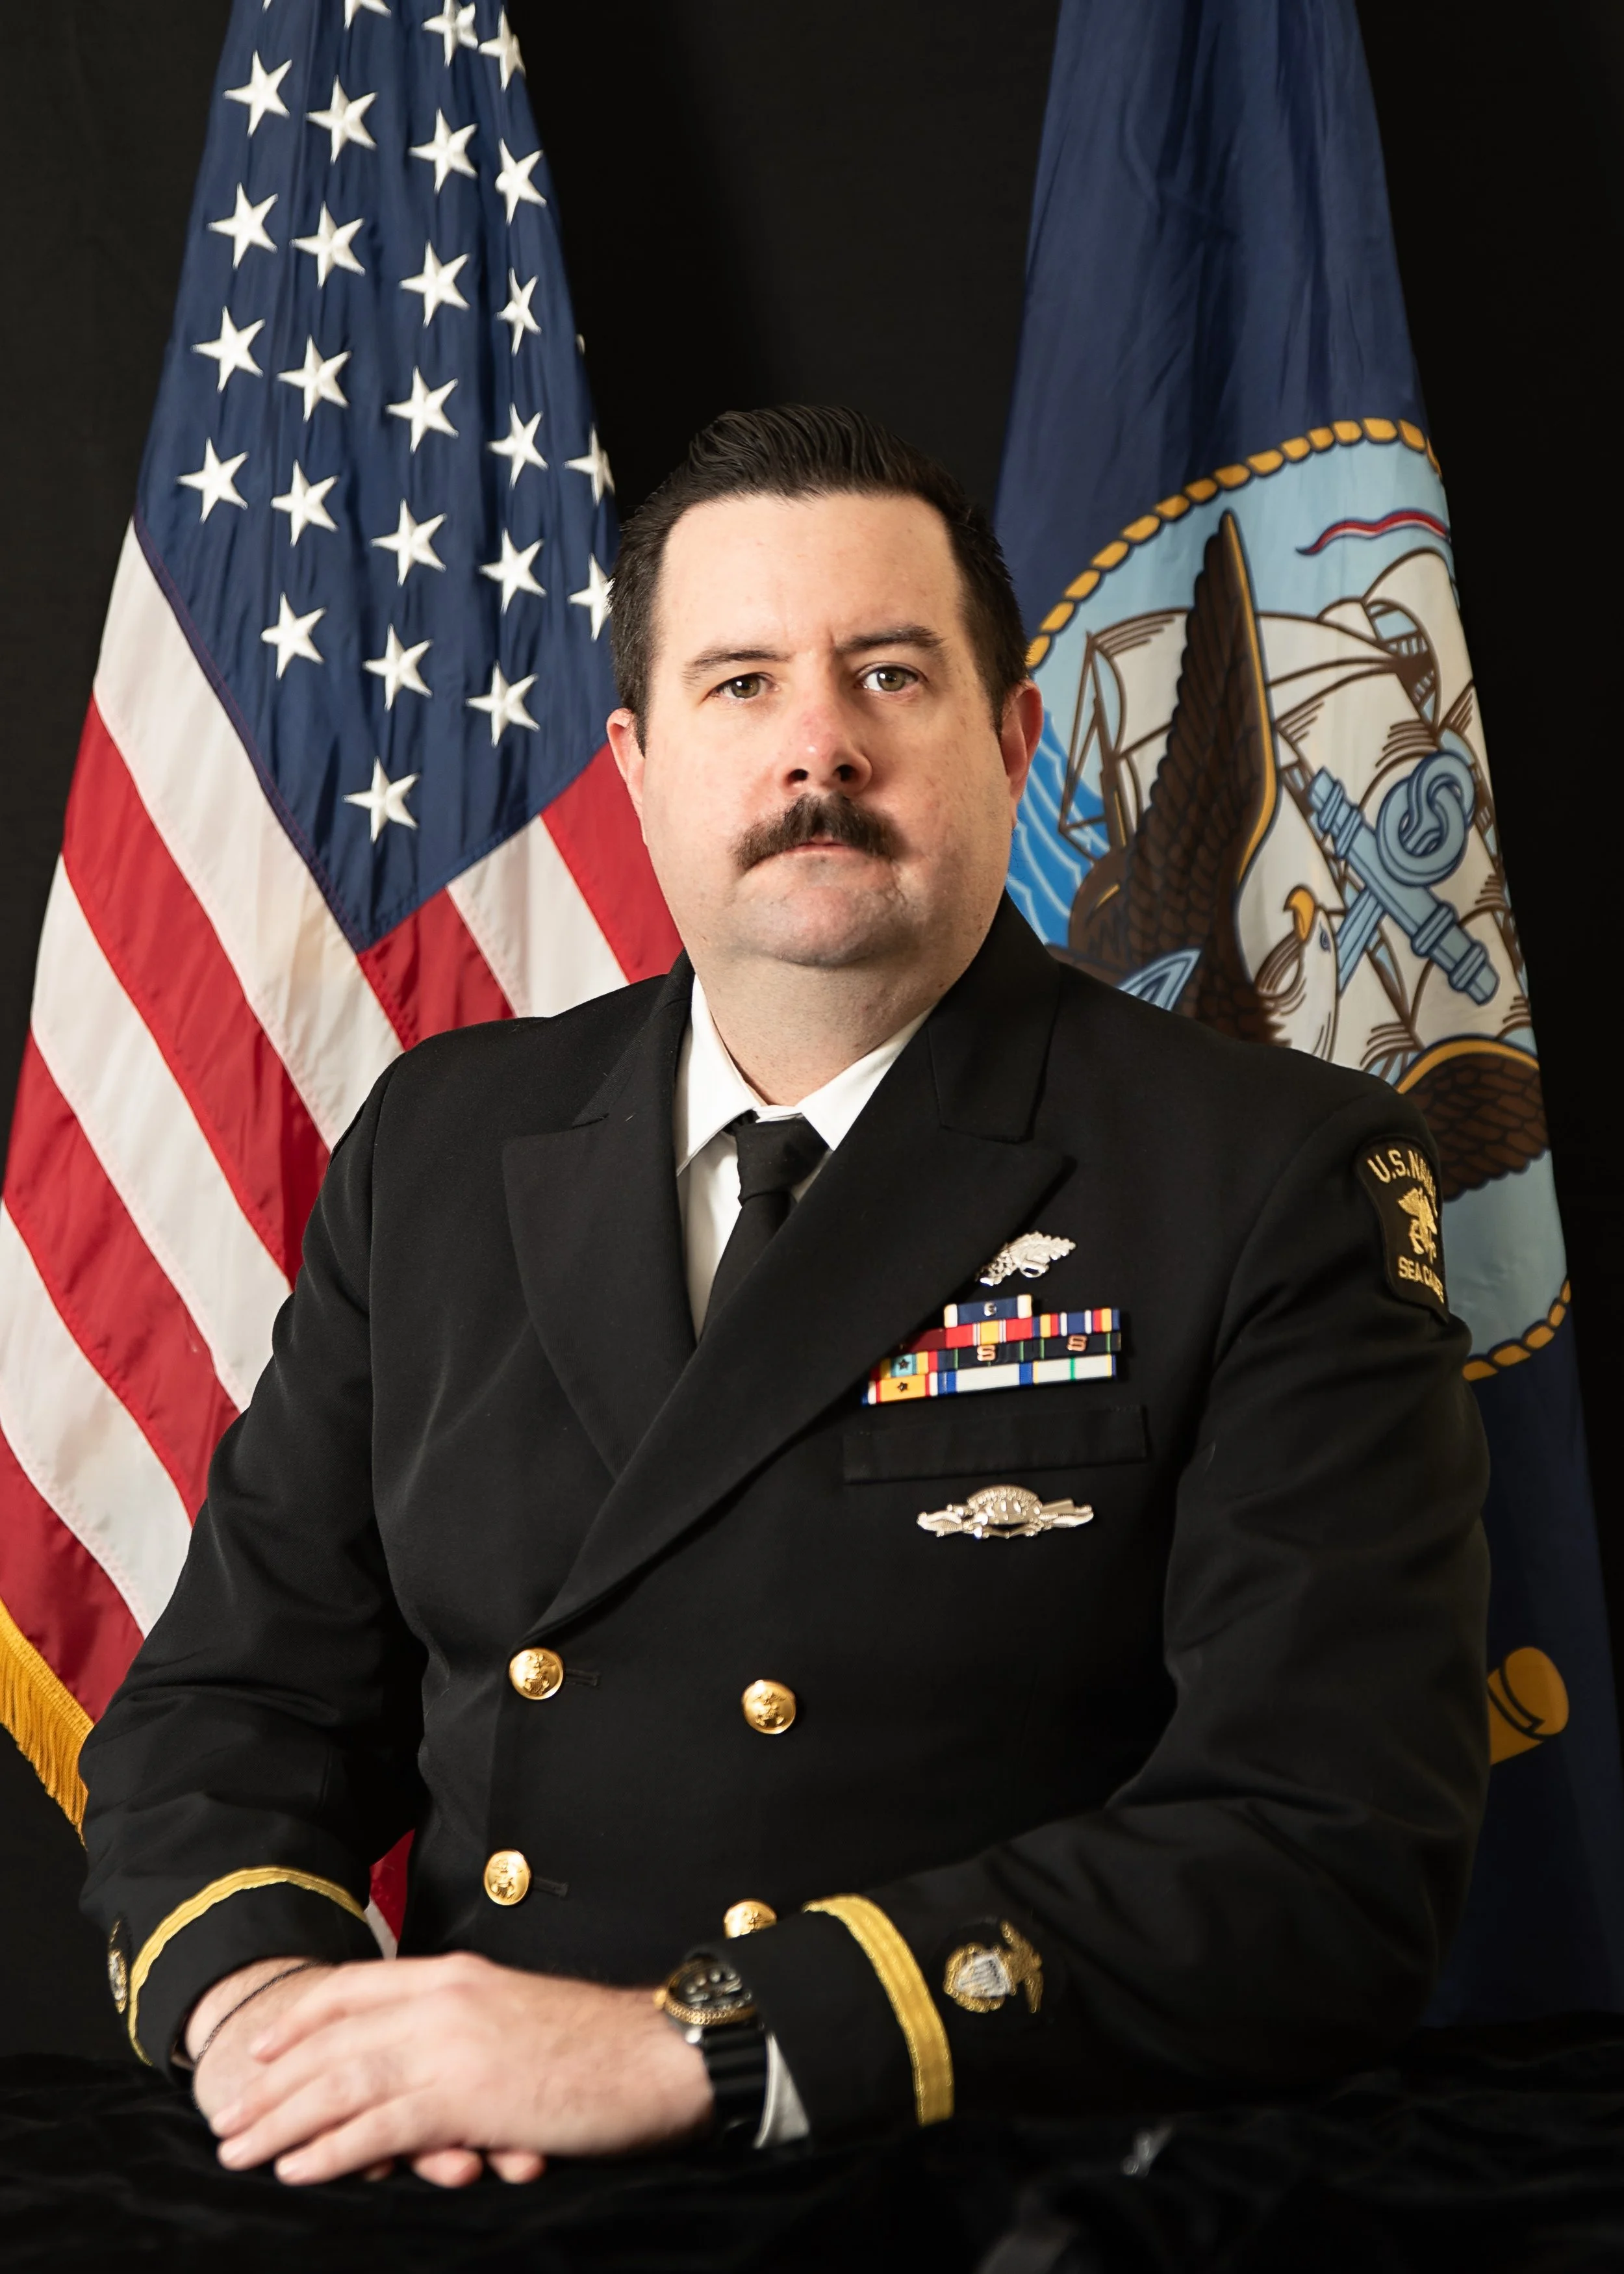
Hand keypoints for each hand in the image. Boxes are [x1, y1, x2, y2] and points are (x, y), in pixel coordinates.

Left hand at [205, 1953, 713, 2186]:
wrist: (657, 2054)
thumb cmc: (599, 2045)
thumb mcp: (517, 2019)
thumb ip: (464, 2033)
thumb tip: (420, 2072)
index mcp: (458, 1975)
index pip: (358, 1988)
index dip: (302, 2018)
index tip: (261, 2046)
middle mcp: (445, 2001)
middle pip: (335, 2039)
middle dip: (273, 2081)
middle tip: (227, 2116)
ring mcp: (453, 2047)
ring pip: (342, 2083)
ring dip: (281, 2119)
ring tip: (240, 2149)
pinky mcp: (468, 2098)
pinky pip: (380, 2127)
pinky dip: (331, 2150)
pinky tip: (297, 2168)